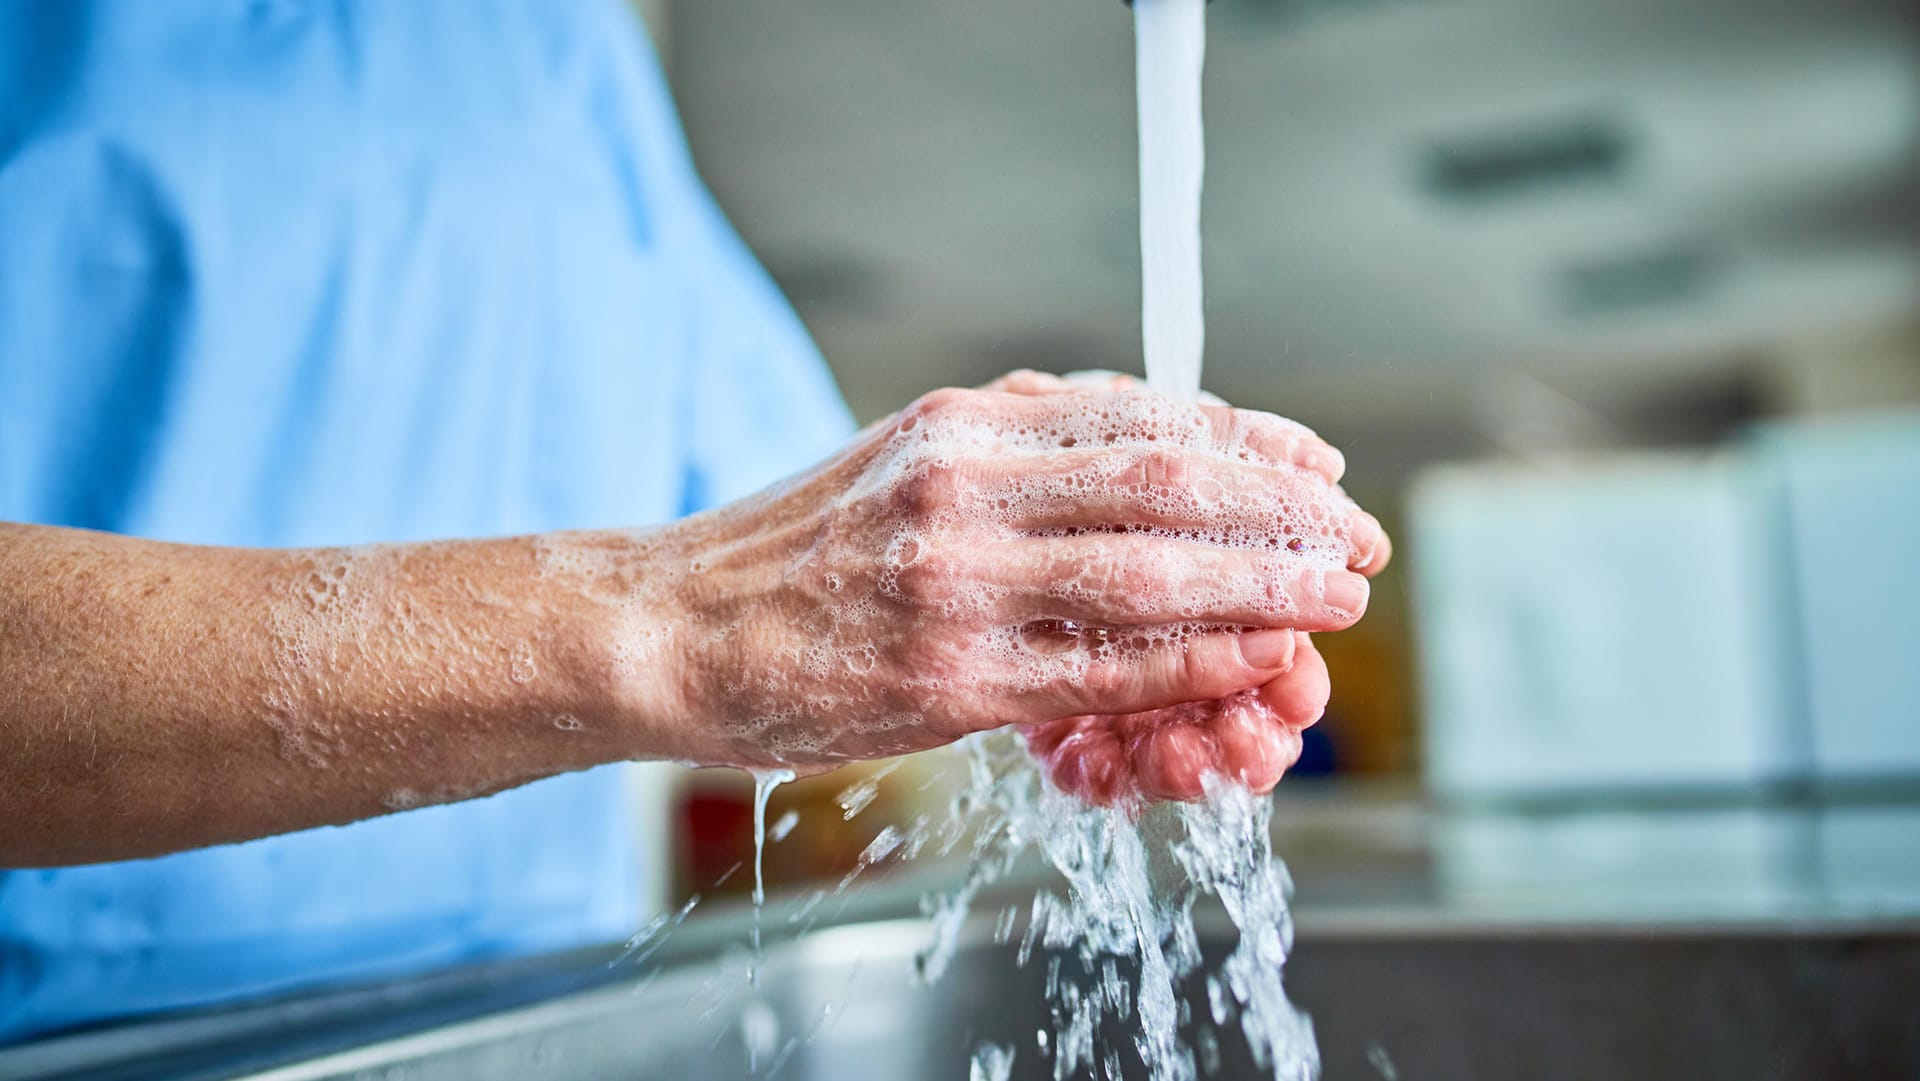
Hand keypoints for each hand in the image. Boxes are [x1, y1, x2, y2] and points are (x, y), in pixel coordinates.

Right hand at [611, 375, 1383, 771]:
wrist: (673, 628)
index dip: (1255, 442)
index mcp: (963, 421)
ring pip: (1155, 569)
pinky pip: (1105, 668)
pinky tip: (1254, 663)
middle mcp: (967, 483)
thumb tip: (1141, 433)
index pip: (1148, 414)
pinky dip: (1196, 662)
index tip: (1320, 468)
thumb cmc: (794, 550)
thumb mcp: (902, 457)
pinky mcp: (950, 677)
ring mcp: (959, 581)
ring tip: (1338, 596)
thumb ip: (1016, 445)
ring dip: (1266, 583)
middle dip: (1286, 510)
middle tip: (1358, 538)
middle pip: (1172, 480)